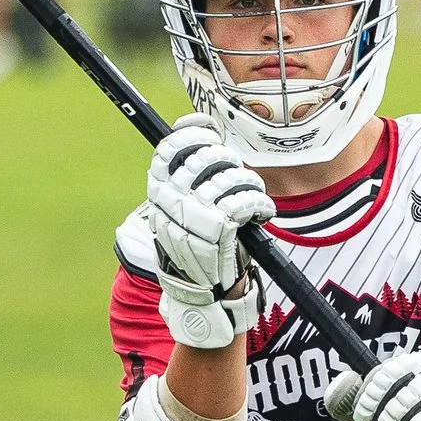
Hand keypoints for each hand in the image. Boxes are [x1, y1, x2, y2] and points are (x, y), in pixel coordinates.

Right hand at [146, 114, 274, 348]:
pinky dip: (260, 204)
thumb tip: (201, 126)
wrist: (203, 293)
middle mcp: (170, 201)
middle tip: (239, 177)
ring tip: (252, 197)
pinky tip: (262, 212)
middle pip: (207, 158)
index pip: (172, 148)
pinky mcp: (217, 230)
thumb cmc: (198, 244)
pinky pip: (244, 200)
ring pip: (230, 178)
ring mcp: (193, 215)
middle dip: (231, 163)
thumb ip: (188, 175)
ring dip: (250, 185)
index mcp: (158, 191)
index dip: (195, 133)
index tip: (213, 133)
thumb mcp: (183, 208)